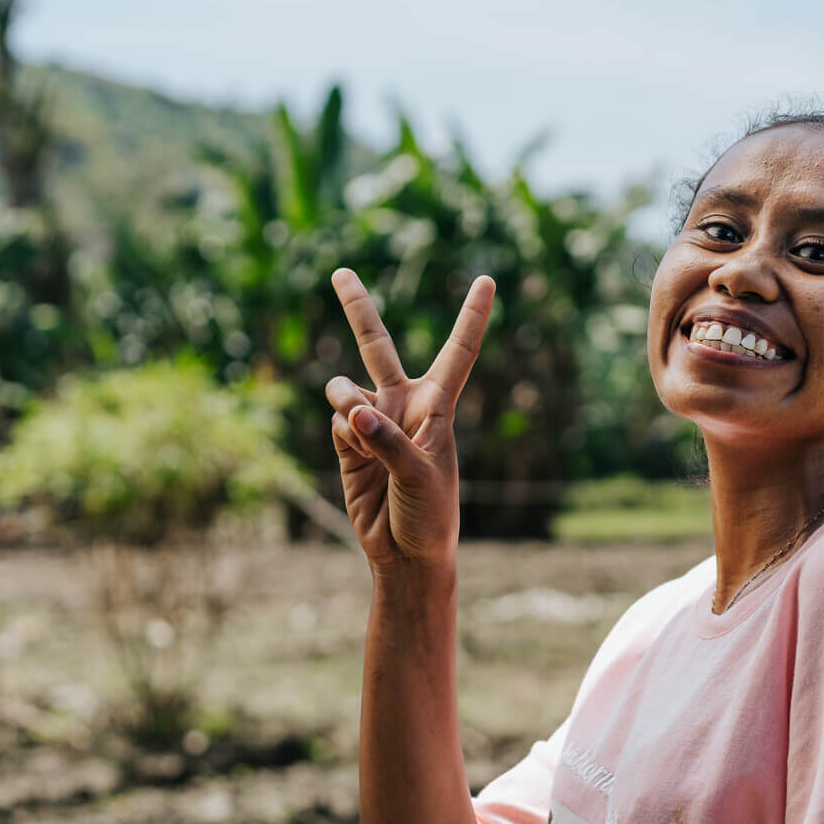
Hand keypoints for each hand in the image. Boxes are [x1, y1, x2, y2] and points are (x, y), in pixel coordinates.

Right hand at [324, 267, 495, 573]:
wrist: (405, 552)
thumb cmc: (429, 514)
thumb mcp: (420, 477)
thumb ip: (387, 442)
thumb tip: (351, 412)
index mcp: (438, 405)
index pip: (459, 351)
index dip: (472, 315)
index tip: (488, 279)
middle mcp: (404, 405)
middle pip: (377, 346)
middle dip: (358, 309)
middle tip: (340, 271)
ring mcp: (372, 422)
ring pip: (344, 389)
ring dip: (345, 402)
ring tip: (362, 432)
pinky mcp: (347, 444)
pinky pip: (335, 423)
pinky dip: (342, 438)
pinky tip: (358, 462)